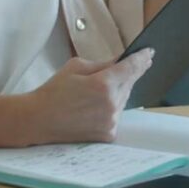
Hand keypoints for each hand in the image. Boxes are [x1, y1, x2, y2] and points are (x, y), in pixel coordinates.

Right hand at [15, 49, 153, 144]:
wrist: (38, 120)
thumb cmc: (54, 91)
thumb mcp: (76, 67)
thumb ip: (103, 64)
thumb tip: (121, 61)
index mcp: (103, 84)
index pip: (132, 67)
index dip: (142, 58)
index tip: (149, 53)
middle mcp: (111, 104)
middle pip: (130, 83)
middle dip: (129, 74)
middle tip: (132, 65)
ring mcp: (111, 121)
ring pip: (124, 99)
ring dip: (119, 92)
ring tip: (101, 89)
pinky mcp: (108, 134)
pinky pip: (117, 114)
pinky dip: (112, 107)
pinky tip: (98, 104)